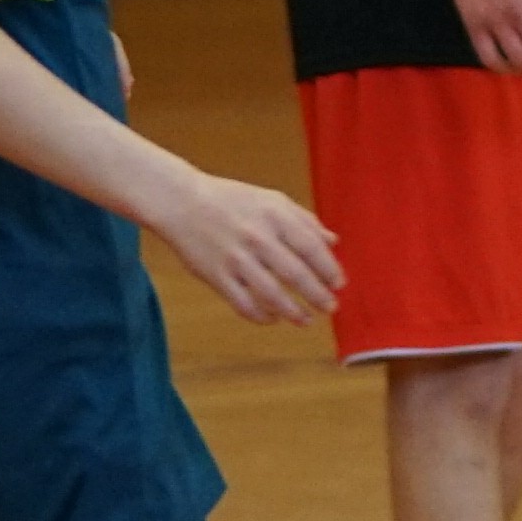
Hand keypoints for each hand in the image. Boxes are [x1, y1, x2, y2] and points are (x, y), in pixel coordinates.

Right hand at [152, 172, 343, 327]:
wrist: (182, 202)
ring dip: (293, 312)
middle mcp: (257, 238)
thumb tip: (333, 242)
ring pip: (271, 294)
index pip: (311, 248)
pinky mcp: (216, 275)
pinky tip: (273, 319)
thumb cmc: (232, 200)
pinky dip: (261, 316)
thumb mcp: (272, 200)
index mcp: (275, 216)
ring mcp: (235, 259)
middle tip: (331, 307)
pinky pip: (243, 303)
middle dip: (317, 295)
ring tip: (307, 320)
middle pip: (295, 274)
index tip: (339, 284)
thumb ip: (304, 220)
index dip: (329, 269)